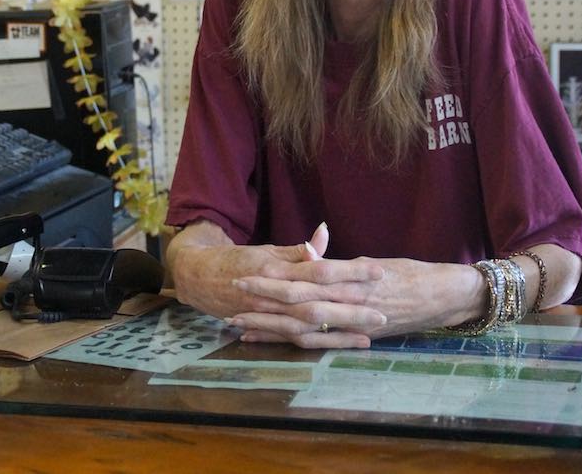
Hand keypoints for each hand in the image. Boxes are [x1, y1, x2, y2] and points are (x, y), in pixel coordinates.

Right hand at [170, 223, 386, 346]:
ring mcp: (267, 315)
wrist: (198, 280)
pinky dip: (318, 344)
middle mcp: (272, 294)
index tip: (378, 272)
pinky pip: (295, 340)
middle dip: (351, 309)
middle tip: (383, 312)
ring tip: (369, 335)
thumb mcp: (266, 250)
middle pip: (318, 303)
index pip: (319, 270)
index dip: (349, 272)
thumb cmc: (237, 262)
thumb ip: (297, 250)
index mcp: (275, 269)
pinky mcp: (265, 328)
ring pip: (308, 327)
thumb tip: (324, 236)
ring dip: (339, 332)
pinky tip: (342, 345)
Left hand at [230, 252, 483, 347]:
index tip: (248, 271)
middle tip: (233, 294)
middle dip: (265, 299)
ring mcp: (353, 322)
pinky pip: (319, 343)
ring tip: (238, 323)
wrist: (443, 296)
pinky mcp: (357, 337)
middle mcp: (350, 301)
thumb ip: (338, 263)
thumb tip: (309, 254)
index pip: (308, 274)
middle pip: (300, 301)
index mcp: (352, 277)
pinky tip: (266, 342)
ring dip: (270, 325)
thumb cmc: (408, 273)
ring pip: (305, 325)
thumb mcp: (371, 262)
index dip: (277, 275)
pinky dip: (290, 343)